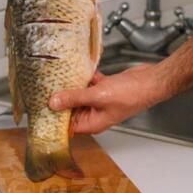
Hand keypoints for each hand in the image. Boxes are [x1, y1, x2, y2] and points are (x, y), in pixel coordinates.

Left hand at [48, 64, 165, 135]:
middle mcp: (95, 114)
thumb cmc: (131, 94)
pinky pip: (90, 84)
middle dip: (62, 97)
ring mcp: (100, 101)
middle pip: (71, 108)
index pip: (67, 124)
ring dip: (73, 85)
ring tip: (60, 75)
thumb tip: (53, 103)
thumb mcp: (98, 96)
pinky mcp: (105, 88)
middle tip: (48, 86)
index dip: (55, 116)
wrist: (150, 81)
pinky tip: (81, 68)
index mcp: (92, 123)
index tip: (41, 106)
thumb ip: (74, 98)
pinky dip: (86, 77)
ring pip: (80, 94)